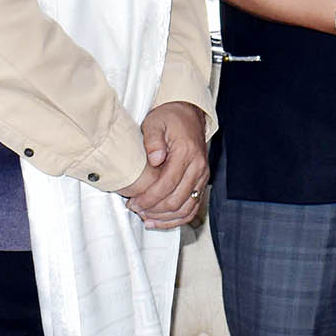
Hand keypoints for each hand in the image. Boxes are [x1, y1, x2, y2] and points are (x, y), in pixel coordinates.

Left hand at [119, 101, 208, 228]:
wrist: (189, 114)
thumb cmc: (170, 119)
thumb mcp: (155, 122)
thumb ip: (153, 140)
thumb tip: (155, 159)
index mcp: (186, 153)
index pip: (167, 185)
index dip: (148, 198)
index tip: (133, 203)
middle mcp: (198, 167)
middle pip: (177, 201)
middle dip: (154, 210)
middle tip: (135, 209)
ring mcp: (202, 176)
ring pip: (186, 209)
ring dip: (165, 218)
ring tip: (146, 218)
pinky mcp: (201, 182)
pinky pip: (193, 208)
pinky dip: (177, 219)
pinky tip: (161, 220)